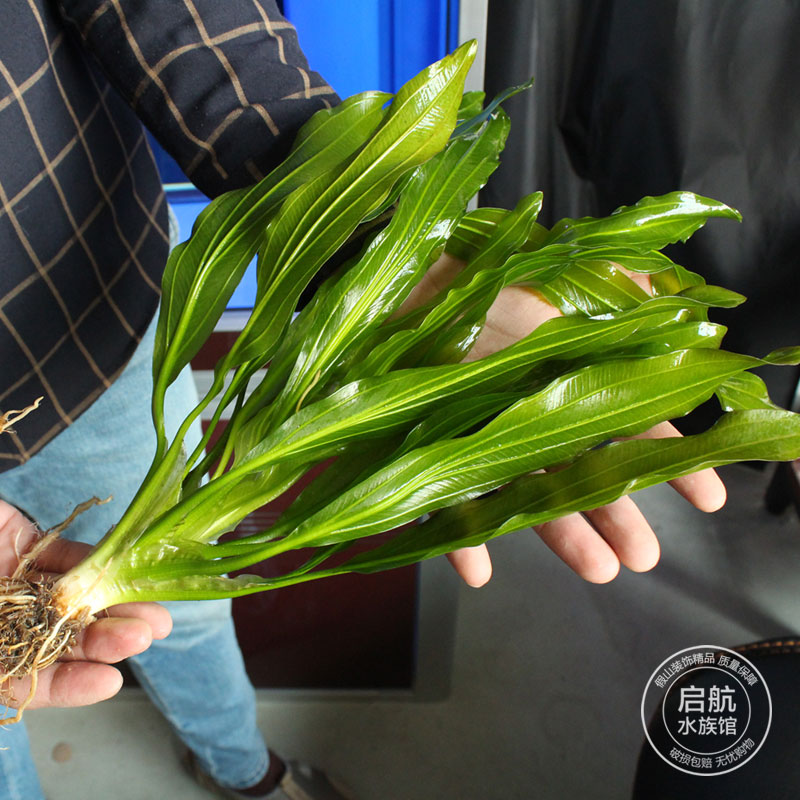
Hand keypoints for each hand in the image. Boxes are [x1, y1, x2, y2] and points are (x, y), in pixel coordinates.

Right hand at [0, 500, 171, 709]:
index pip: (20, 682)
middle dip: (103, 641)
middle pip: (55, 640)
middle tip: (145, 636)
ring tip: (154, 611)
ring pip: (68, 599)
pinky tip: (120, 568)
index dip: (66, 686)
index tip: (109, 683)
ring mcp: (8, 585)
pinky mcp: (21, 546)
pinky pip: (62, 557)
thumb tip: (13, 678)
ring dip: (110, 603)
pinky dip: (92, 563)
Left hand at [410, 255, 726, 586]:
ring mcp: (474, 432)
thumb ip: (604, 283)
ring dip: (558, 533)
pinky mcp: (420, 450)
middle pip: (575, 467)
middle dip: (615, 513)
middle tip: (645, 556)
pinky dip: (456, 539)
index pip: (621, 418)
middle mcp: (521, 407)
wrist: (391, 276)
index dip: (663, 454)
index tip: (706, 495)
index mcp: (557, 370)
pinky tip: (479, 573)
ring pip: (522, 492)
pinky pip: (437, 503)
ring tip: (600, 571)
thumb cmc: (468, 272)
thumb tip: (665, 297)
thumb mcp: (543, 268)